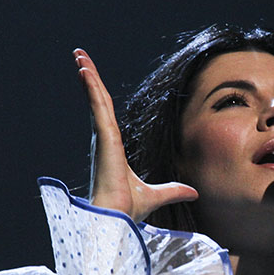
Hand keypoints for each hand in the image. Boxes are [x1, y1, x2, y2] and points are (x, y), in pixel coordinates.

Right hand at [74, 48, 197, 220]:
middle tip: (80, 57)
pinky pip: (98, 108)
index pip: (106, 112)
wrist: (116, 219)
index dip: (99, 94)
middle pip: (98, 100)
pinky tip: (85, 71)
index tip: (90, 76)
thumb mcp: (157, 195)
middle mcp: (104, 140)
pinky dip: (92, 89)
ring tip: (79, 55)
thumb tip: (193, 193)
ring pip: (96, 99)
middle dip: (90, 78)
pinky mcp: (105, 139)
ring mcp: (103, 138)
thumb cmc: (129, 209)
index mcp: (112, 147)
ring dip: (89, 75)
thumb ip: (174, 191)